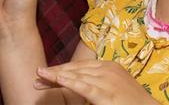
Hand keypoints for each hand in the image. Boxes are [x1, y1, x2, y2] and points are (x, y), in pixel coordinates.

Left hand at [35, 60, 158, 104]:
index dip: (62, 69)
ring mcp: (107, 80)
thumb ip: (97, 86)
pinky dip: (69, 82)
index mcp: (108, 66)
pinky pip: (84, 86)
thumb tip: (81, 86)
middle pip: (75, 69)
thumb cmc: (130, 103)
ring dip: (56, 76)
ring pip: (76, 76)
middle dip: (55, 72)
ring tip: (40, 77)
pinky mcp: (106, 93)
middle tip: (37, 76)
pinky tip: (57, 80)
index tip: (46, 74)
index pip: (80, 66)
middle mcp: (107, 69)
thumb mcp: (112, 89)